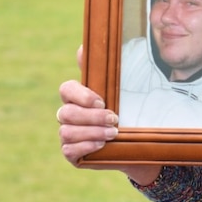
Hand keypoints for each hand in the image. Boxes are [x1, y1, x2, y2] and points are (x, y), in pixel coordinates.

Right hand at [57, 46, 160, 184]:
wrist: (135, 142)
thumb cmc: (125, 110)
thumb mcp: (119, 89)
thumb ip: (102, 70)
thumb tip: (82, 48)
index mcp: (77, 96)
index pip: (66, 89)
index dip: (81, 95)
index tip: (103, 100)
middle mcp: (69, 114)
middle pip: (66, 113)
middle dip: (91, 117)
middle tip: (114, 119)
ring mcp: (68, 134)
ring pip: (67, 132)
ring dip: (91, 132)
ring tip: (112, 133)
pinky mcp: (71, 153)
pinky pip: (68, 150)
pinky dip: (86, 146)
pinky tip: (101, 145)